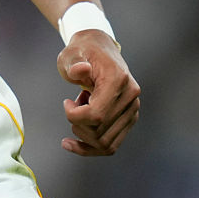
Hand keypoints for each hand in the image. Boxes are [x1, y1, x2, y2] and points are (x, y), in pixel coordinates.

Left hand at [56, 29, 139, 155]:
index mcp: (118, 80)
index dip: (75, 116)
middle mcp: (131, 97)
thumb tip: (81, 70)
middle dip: (78, 125)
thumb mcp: (71, 54)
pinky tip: (70, 144)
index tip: (66, 102)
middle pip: (100, 132)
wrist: (98, 49)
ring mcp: (133, 110)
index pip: (97, 114)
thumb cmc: (82, 52)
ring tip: (79, 112)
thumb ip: (73, 64)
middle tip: (71, 105)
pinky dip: (90, 148)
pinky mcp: (129, 119)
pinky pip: (111, 145)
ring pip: (106, 144)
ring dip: (84, 135)